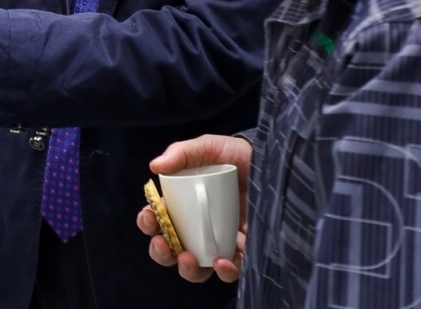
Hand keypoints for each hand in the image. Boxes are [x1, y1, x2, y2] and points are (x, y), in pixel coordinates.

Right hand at [136, 134, 252, 284]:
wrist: (272, 164)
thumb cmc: (236, 154)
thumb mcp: (209, 147)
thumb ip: (182, 153)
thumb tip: (155, 166)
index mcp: (183, 203)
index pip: (158, 218)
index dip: (148, 222)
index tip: (151, 217)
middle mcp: (198, 226)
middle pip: (171, 249)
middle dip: (161, 252)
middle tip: (164, 244)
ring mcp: (220, 241)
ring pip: (197, 267)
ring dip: (187, 269)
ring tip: (188, 259)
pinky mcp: (244, 251)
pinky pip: (231, 270)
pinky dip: (223, 272)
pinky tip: (222, 263)